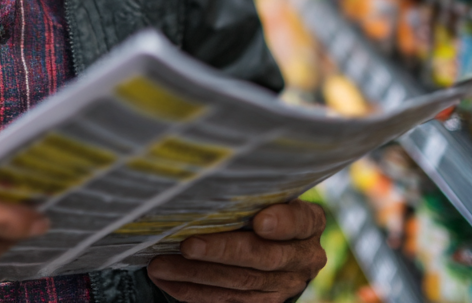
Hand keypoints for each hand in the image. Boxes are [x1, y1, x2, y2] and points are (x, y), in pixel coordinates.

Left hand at [146, 200, 326, 302]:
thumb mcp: (272, 194)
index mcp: (310, 223)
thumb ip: (254, 192)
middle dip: (222, 252)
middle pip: (263, 257)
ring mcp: (285, 285)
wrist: (283, 247)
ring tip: (162, 265)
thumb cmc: (267, 207)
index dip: (282, 222)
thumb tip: (205, 181)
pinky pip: (227, 301)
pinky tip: (168, 282)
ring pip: (240, 283)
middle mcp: (303, 258)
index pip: (299, 222)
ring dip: (197, 275)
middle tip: (187, 246)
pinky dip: (193, 291)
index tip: (260, 221)